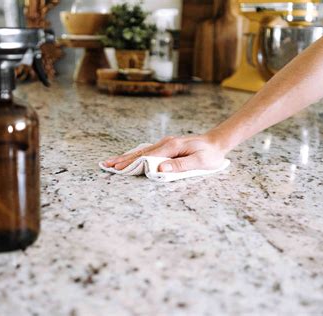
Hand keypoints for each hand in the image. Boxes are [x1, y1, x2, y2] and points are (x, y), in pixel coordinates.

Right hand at [103, 135, 227, 172]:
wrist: (216, 142)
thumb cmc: (209, 154)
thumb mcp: (199, 162)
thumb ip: (180, 165)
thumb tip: (160, 169)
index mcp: (171, 146)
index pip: (148, 157)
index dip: (132, 163)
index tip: (118, 168)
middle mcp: (165, 143)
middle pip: (140, 153)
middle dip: (123, 159)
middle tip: (106, 165)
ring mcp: (164, 144)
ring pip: (142, 152)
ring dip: (126, 157)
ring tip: (111, 162)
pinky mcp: (166, 147)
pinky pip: (147, 152)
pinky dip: (135, 156)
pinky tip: (127, 158)